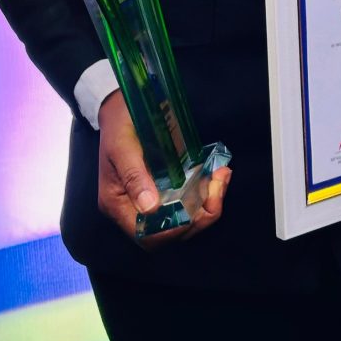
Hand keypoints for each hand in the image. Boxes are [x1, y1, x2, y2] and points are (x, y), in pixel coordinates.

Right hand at [98, 90, 231, 243]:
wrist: (122, 104)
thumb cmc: (118, 123)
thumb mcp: (122, 145)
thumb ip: (133, 175)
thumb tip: (149, 207)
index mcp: (118, 205)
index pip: (149, 235)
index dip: (176, 229)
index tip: (198, 206)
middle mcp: (135, 208)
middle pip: (172, 231)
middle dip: (201, 214)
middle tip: (219, 183)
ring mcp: (154, 198)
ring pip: (186, 216)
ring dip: (209, 202)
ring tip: (222, 175)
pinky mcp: (167, 186)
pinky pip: (190, 198)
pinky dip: (207, 190)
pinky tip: (218, 172)